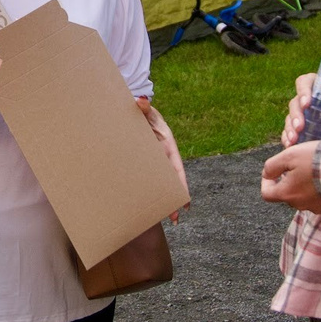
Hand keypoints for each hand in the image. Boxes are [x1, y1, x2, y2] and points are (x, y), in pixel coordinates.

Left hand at [137, 98, 188, 221]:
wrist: (133, 109)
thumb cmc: (141, 109)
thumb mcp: (144, 109)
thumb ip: (143, 107)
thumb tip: (140, 102)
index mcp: (167, 146)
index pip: (177, 168)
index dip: (182, 185)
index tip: (187, 202)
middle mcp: (162, 156)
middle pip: (170, 181)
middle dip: (173, 199)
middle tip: (175, 219)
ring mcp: (152, 160)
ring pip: (158, 182)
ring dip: (159, 198)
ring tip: (159, 218)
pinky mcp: (141, 162)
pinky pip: (144, 177)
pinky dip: (145, 190)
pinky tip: (141, 204)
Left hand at [260, 142, 320, 212]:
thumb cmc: (317, 161)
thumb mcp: (289, 155)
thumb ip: (272, 166)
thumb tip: (266, 174)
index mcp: (287, 194)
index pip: (267, 194)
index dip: (266, 181)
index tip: (274, 171)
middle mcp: (299, 205)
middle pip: (286, 194)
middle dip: (288, 180)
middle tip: (297, 164)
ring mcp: (316, 207)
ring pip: (302, 195)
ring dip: (303, 183)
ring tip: (313, 168)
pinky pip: (317, 197)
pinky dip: (317, 188)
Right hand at [280, 72, 314, 146]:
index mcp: (320, 86)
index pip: (305, 82)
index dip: (303, 91)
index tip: (307, 103)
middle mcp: (307, 98)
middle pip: (295, 102)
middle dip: (295, 115)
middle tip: (300, 126)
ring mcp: (301, 113)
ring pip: (289, 118)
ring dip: (290, 128)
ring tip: (294, 140)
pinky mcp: (298, 128)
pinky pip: (288, 132)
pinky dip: (287, 138)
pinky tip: (289, 145)